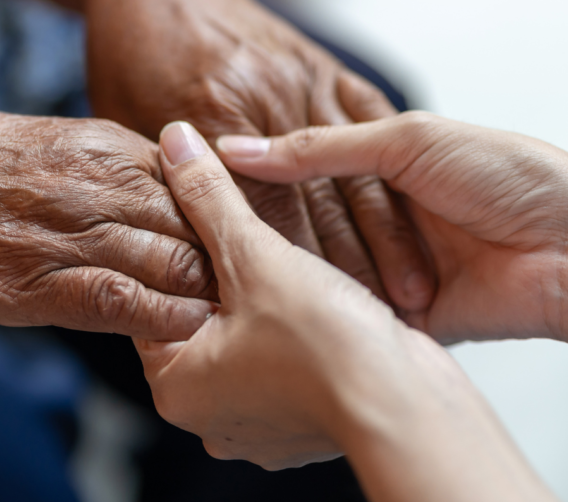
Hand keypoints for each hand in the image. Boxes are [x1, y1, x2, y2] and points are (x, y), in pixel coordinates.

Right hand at [0, 100, 217, 340]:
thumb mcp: (47, 146)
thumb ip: (104, 176)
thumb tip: (148, 216)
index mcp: (107, 147)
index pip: (201, 188)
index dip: (227, 226)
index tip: (237, 256)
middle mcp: (100, 183)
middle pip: (201, 227)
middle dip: (229, 265)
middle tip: (248, 300)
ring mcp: (70, 230)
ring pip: (175, 262)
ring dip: (203, 297)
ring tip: (223, 326)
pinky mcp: (36, 281)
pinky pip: (122, 301)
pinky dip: (160, 320)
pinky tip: (176, 334)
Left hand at [85, 0, 432, 311]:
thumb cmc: (131, 57)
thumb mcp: (126, 123)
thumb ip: (159, 183)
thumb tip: (178, 254)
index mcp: (209, 114)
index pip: (257, 210)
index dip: (289, 275)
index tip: (312, 326)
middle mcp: (262, 97)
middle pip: (314, 198)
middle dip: (347, 269)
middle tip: (374, 326)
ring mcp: (298, 78)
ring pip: (352, 168)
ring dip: (386, 237)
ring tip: (409, 295)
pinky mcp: (323, 67)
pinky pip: (369, 126)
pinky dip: (390, 176)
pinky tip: (411, 222)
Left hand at [135, 122, 444, 469]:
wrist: (413, 412)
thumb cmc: (328, 346)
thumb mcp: (255, 255)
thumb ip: (210, 197)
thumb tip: (174, 141)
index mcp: (175, 386)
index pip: (155, 300)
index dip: (179, 251)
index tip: (203, 218)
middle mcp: (207, 415)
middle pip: (200, 318)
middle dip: (225, 275)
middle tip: (246, 237)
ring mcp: (257, 425)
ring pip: (245, 338)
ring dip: (263, 300)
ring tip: (284, 265)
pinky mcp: (302, 424)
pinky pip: (284, 361)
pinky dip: (295, 330)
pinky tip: (315, 301)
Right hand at [217, 104, 567, 342]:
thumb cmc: (513, 176)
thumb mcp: (407, 141)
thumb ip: (319, 148)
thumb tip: (239, 150)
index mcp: (381, 162)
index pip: (298, 168)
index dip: (251, 175)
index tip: (199, 180)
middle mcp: (380, 216)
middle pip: (304, 224)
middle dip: (261, 231)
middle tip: (198, 238)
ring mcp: (390, 266)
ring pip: (321, 271)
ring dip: (288, 272)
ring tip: (224, 276)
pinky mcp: (405, 315)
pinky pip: (351, 312)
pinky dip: (323, 310)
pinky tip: (276, 307)